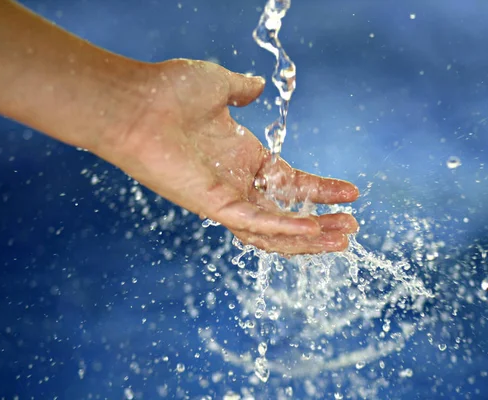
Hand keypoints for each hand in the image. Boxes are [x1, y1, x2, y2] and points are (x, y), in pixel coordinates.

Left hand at [96, 59, 359, 253]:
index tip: (351, 192)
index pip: (291, 184)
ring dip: (310, 238)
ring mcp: (226, 198)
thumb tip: (258, 86)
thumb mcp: (218, 85)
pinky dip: (285, 229)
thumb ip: (242, 90)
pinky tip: (315, 231)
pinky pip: (255, 224)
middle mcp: (238, 184)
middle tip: (352, 226)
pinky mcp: (214, 205)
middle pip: (288, 215)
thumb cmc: (169, 92)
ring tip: (344, 238)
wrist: (135, 101)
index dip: (321, 190)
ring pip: (274, 231)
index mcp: (244, 160)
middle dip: (322, 223)